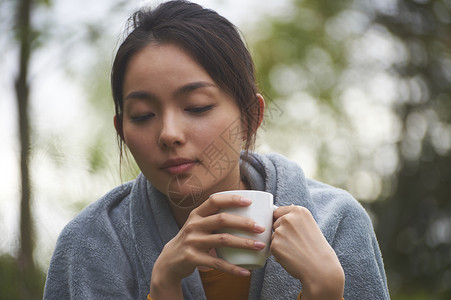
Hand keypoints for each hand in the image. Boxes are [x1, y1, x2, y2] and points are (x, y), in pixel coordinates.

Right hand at [149, 194, 265, 298]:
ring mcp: (192, 241)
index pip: (214, 201)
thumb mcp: (198, 225)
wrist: (169, 261)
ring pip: (223, 240)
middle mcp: (194, 225)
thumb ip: (214, 218)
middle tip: (261, 228)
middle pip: (222, 219)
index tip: (249, 201)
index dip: (232, 199)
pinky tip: (245, 271)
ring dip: (244, 243)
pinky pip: (217, 263)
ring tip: (260, 246)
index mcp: (197, 214)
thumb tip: (245, 214)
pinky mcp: (192, 258)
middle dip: (244, 223)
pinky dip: (233, 268)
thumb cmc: (192, 240)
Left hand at [271, 205, 344, 299]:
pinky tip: (291, 256)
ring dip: (280, 243)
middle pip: (275, 224)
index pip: (278, 211)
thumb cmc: (317, 249)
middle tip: (296, 243)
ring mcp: (280, 231)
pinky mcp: (275, 244)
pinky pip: (272, 247)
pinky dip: (279, 252)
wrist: (320, 268)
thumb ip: (297, 218)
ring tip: (295, 250)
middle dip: (281, 233)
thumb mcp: (311, 225)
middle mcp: (288, 218)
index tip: (291, 230)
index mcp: (299, 211)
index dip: (282, 221)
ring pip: (273, 236)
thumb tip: (290, 206)